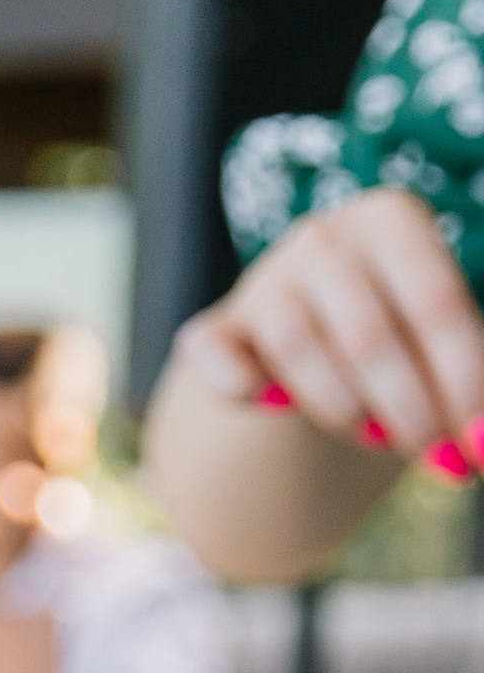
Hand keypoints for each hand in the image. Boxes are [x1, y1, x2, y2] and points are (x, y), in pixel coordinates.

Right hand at [173, 186, 483, 457]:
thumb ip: (466, 377)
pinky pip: (217, 359)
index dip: (460, 380)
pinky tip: (270, 402)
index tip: (475, 441)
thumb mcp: (438, 333)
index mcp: (391, 221)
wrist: (310, 336)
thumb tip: (481, 446)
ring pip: (300, 351)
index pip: (435, 304)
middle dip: (407, 409)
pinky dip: (241, 385)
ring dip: (343, 409)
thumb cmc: (398, 332)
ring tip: (370, 431)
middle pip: (368, 336)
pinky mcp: (214, 331)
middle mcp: (324, 238)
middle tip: (427, 451)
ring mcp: (263, 281)